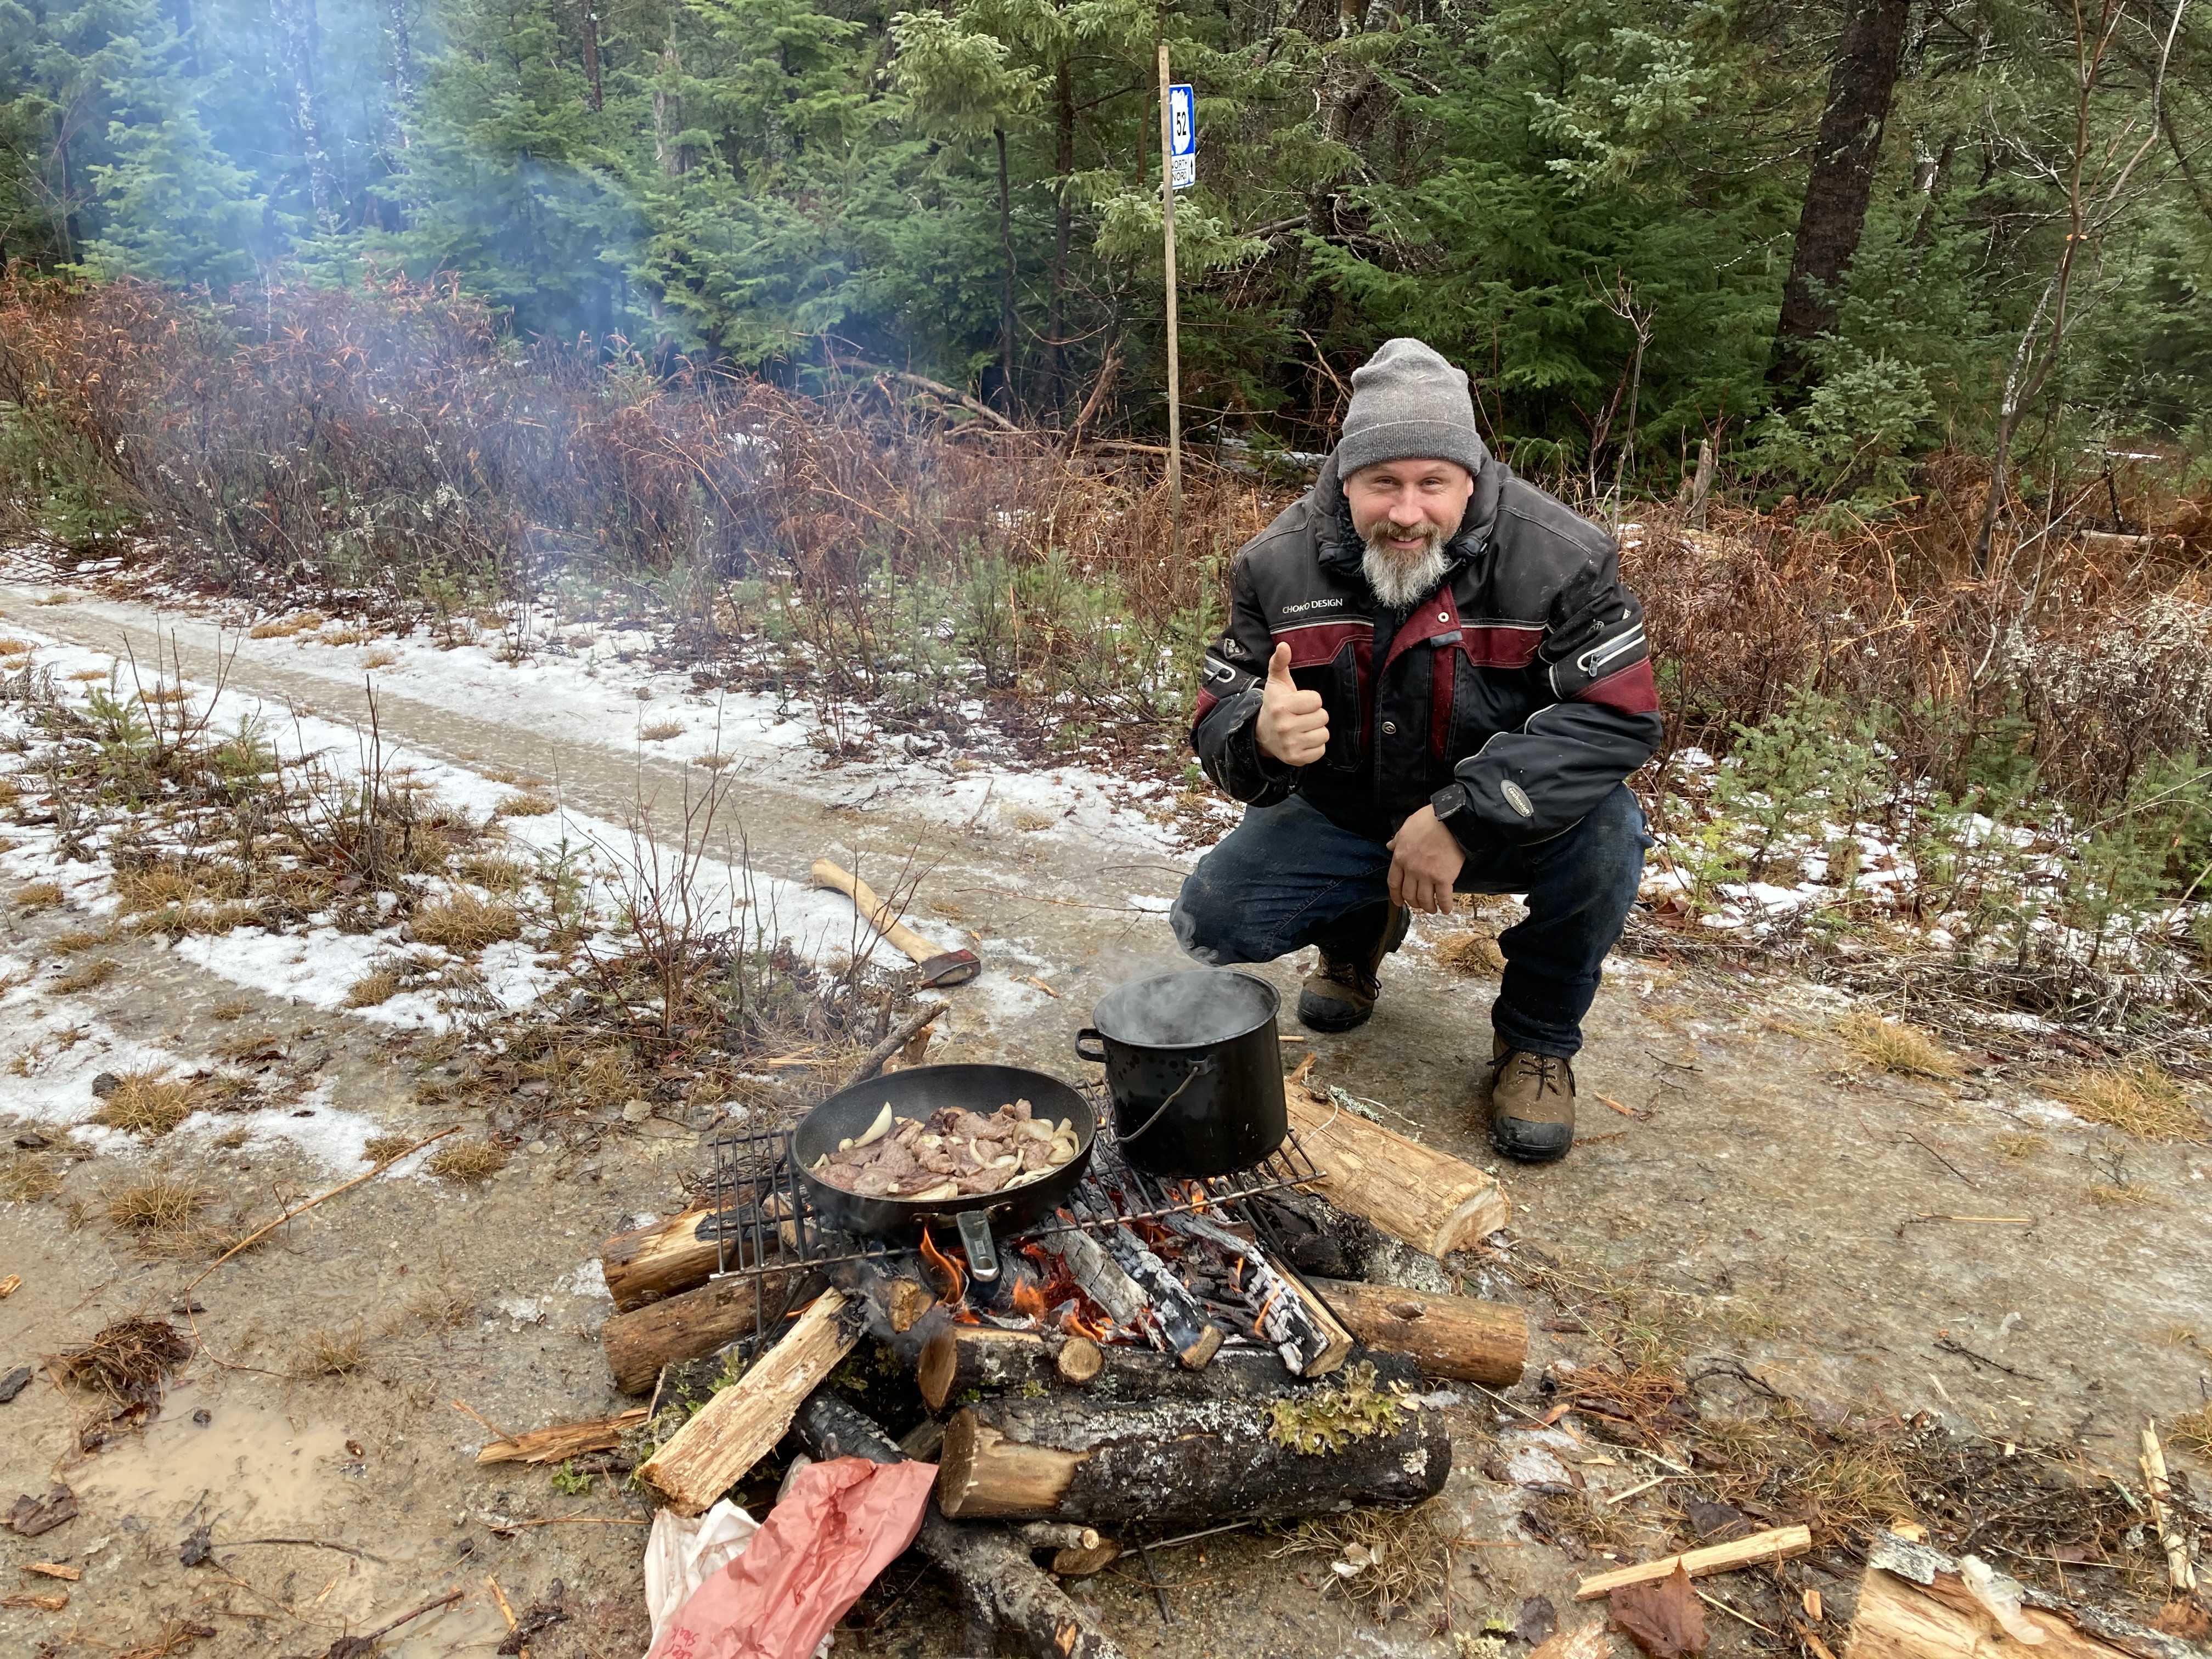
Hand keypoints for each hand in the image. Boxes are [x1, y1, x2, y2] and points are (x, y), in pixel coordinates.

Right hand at [1255, 641, 1328, 765]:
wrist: (1262, 735)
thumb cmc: (1275, 704)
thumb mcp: (1276, 682)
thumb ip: (1280, 662)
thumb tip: (1284, 645)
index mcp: (1282, 707)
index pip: (1317, 700)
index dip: (1311, 700)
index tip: (1299, 703)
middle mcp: (1285, 727)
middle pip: (1323, 717)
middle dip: (1315, 715)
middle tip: (1301, 716)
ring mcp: (1290, 745)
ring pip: (1324, 734)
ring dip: (1316, 731)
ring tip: (1302, 728)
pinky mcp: (1296, 759)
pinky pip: (1321, 750)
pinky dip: (1315, 746)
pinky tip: (1303, 740)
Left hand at [1387, 805, 1464, 914]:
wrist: (1451, 820)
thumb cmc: (1429, 820)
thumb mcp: (1407, 826)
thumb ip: (1398, 839)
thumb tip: (1390, 846)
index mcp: (1400, 858)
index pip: (1394, 882)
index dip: (1396, 896)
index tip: (1399, 902)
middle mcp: (1412, 870)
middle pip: (1409, 894)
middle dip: (1413, 903)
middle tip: (1418, 905)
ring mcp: (1427, 875)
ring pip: (1424, 899)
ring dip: (1427, 907)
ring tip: (1431, 909)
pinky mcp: (1444, 878)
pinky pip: (1443, 897)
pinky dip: (1444, 906)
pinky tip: (1446, 909)